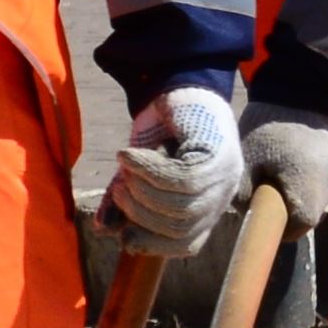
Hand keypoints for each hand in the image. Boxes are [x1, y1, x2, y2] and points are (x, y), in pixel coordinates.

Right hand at [103, 80, 245, 254]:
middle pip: (182, 228)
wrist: (176, 84)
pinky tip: (127, 155)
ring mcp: (224, 174)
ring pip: (182, 205)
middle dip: (142, 214)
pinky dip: (146, 169)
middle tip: (119, 189)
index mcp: (207, 204)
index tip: (124, 237)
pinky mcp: (217, 153)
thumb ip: (125, 197)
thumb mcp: (139, 170)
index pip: (188, 243)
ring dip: (143, 190)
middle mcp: (222, 193)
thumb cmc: (159, 128)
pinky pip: (180, 177)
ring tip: (123, 169)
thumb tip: (103, 230)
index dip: (154, 244)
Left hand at [240, 99, 327, 225]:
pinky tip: (295, 159)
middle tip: (270, 192)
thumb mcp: (245, 161)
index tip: (267, 220)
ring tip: (282, 170)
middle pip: (312, 210)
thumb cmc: (266, 126)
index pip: (301, 225)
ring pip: (320, 195)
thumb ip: (245, 196)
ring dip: (302, 191)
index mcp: (310, 183)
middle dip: (291, 208)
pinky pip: (327, 178)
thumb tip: (250, 217)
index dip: (283, 228)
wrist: (298, 86)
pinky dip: (311, 176)